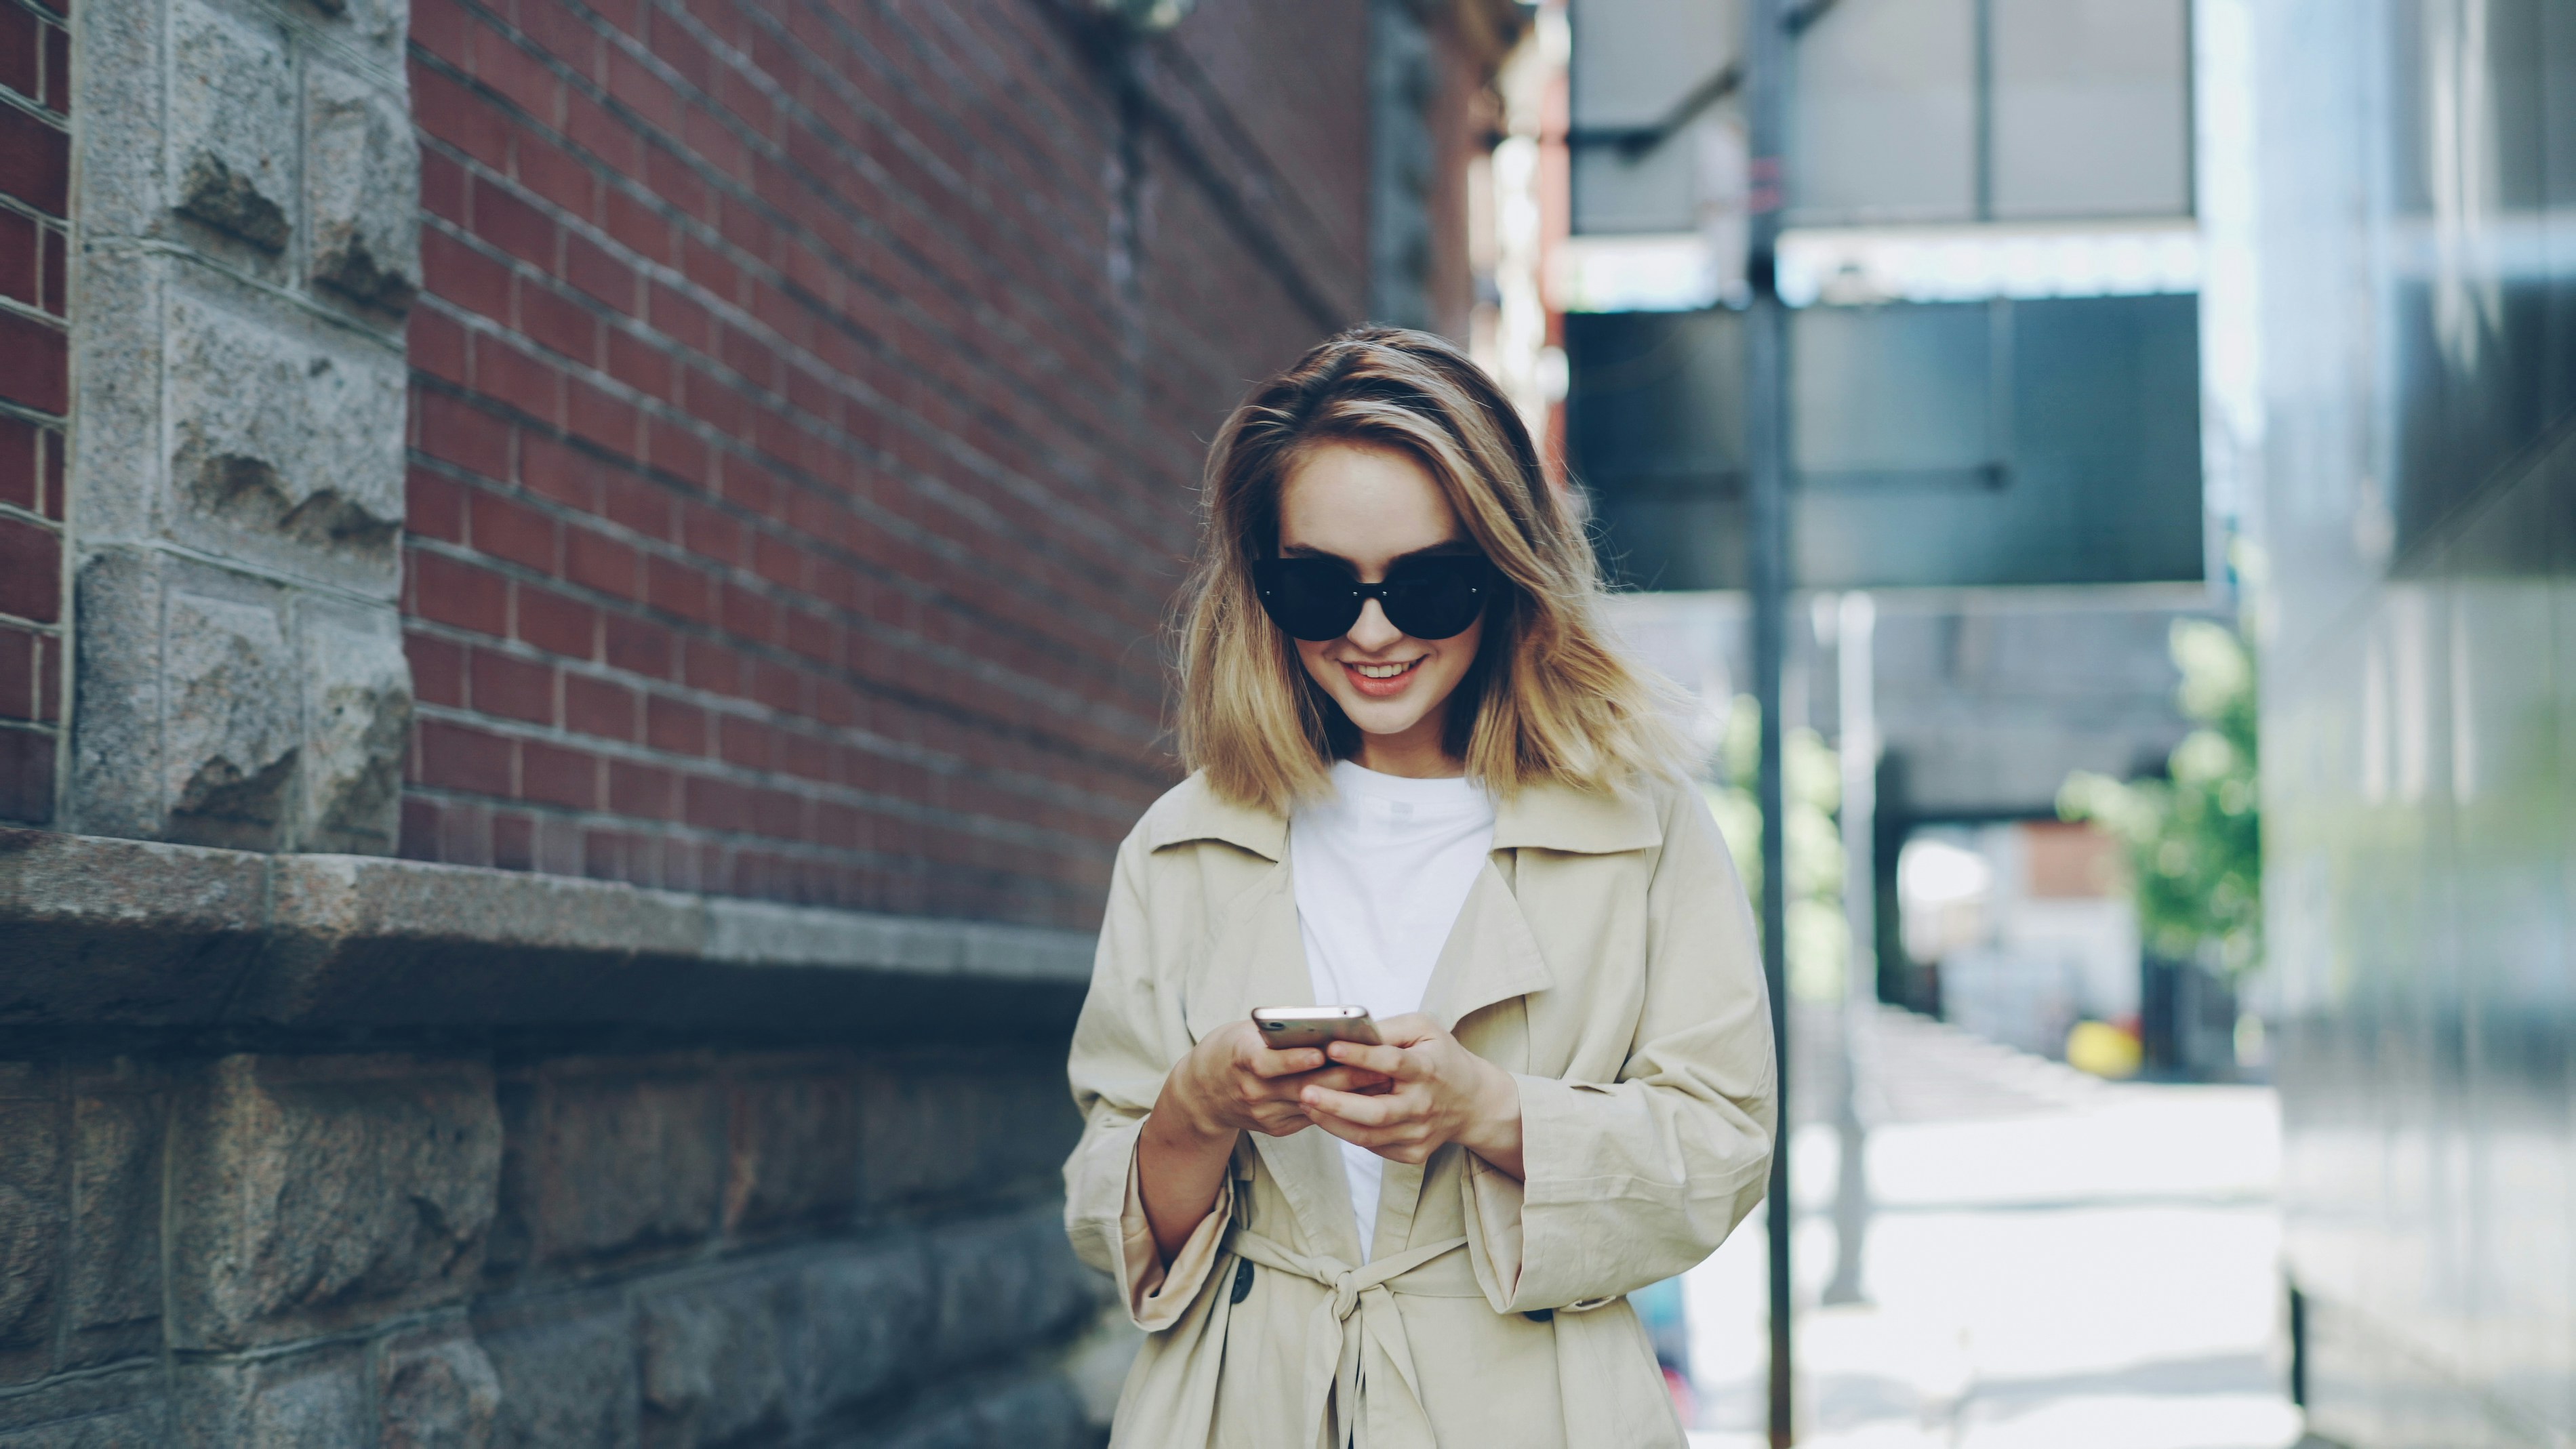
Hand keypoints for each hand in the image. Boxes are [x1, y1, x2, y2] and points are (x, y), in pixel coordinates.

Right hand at [1138, 1021, 1389, 1262]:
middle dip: (1342, 1076)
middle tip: (1378, 1065)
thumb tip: (1329, 1027)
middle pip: (1303, 1086)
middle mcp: (1252, 1092)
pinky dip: (1338, 1104)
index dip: (1298, 1059)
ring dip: (1349, 1093)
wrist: (1201, 1094)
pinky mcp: (1277, 1129)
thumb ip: (1280, 1033)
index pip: (1269, 1063)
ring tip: (1381, 1079)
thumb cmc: (1232, 1050)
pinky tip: (1365, 1095)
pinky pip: (1312, 1116)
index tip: (1326, 1051)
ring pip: (1314, 1104)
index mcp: (1240, 1060)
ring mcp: (1265, 1115)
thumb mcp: (1247, 1033)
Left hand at [1298, 1014, 1523, 1175]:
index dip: (1361, 1056)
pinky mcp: (1412, 1153)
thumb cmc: (1441, 1057)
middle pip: (1377, 1112)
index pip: (1393, 1063)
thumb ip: (1390, 1028)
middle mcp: (1423, 1106)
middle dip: (1337, 1104)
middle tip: (1305, 1091)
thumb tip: (1350, 1029)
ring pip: (1368, 1136)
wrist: (1473, 1102)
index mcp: (1427, 1069)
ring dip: (1332, 1122)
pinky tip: (1326, 1117)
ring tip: (1306, 1104)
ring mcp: (1418, 1134)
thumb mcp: (1424, 1029)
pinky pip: (1372, 1147)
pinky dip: (1346, 1133)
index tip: (1331, 1047)